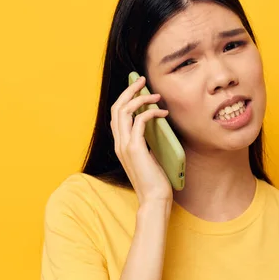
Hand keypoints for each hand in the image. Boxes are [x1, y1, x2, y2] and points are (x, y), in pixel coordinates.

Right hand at [110, 76, 172, 204]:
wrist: (154, 199)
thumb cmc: (155, 180)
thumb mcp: (149, 156)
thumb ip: (146, 142)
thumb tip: (154, 126)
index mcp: (120, 144)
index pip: (116, 114)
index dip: (125, 98)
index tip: (138, 87)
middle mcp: (118, 143)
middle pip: (116, 107)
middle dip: (129, 90)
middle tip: (142, 79)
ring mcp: (124, 146)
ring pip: (124, 111)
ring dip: (140, 98)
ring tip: (156, 94)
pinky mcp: (135, 149)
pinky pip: (139, 121)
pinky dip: (150, 113)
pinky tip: (162, 113)